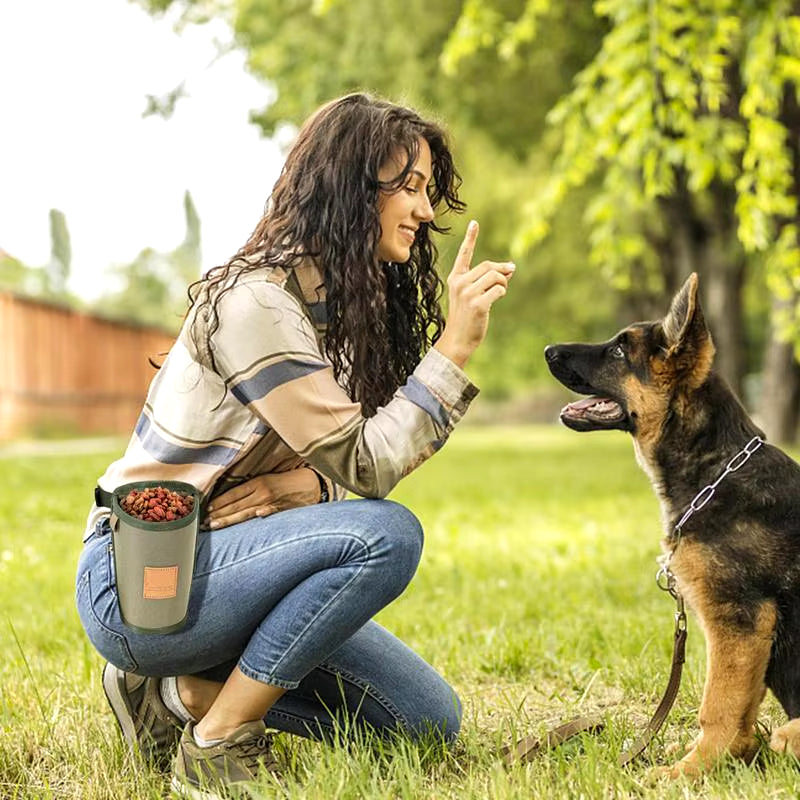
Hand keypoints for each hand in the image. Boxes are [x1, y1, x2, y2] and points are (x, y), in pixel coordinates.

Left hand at [205, 468, 320, 528]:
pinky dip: (265, 511)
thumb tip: (232, 502)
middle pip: (236, 505)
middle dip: (218, 514)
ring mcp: (272, 501)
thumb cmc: (287, 482)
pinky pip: (272, 511)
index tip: (206, 509)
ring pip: (246, 512)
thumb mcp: (267, 481)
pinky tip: (257, 515)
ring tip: (214, 525)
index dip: (219, 502)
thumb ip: (251, 490)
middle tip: (203, 522)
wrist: (311, 483)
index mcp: (257, 483)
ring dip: (229, 519)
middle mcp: (262, 492)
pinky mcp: (283, 508)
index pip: (233, 494)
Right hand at [434, 220, 514, 367]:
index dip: (470, 238)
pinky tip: (498, 298)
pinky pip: (499, 289)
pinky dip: (503, 292)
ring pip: (495, 276)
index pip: (464, 255)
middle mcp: (459, 283)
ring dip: (504, 283)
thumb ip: (487, 281)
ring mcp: (467, 293)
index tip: (474, 223)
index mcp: (455, 279)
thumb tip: (509, 268)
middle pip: (488, 266)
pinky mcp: (477, 304)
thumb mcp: (473, 296)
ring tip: (500, 292)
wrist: (457, 340)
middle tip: (510, 274)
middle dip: (502, 270)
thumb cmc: (466, 318)